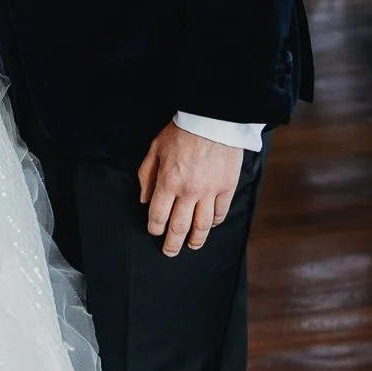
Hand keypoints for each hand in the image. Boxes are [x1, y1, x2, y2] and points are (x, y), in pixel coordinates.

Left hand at [138, 123, 241, 258]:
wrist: (213, 118)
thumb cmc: (181, 131)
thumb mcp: (155, 149)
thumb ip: (146, 176)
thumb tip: (144, 199)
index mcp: (168, 182)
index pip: (158, 216)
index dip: (154, 228)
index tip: (154, 231)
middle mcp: (189, 192)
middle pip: (179, 227)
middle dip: (172, 243)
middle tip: (169, 252)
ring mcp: (210, 192)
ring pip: (202, 226)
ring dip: (195, 240)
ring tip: (191, 246)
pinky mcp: (227, 187)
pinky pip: (221, 213)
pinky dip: (215, 223)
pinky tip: (210, 226)